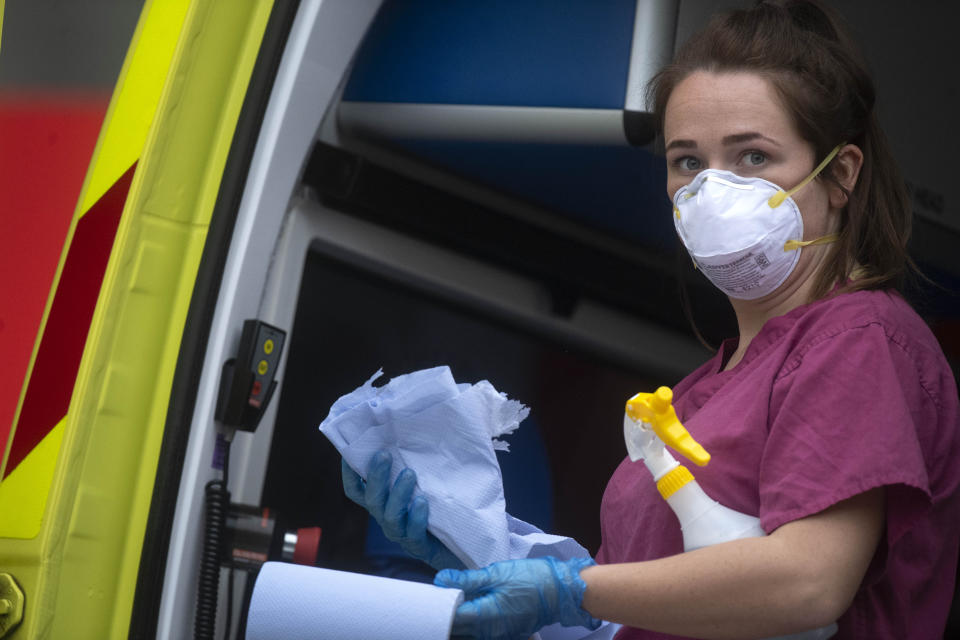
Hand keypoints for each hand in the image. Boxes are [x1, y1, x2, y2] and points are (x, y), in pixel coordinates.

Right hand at [341, 451, 463, 569]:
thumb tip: (410, 426)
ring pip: (390, 515)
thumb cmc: (438, 505)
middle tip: (383, 454)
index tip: (350, 450)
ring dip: (397, 493)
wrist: (460, 543)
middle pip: (372, 499)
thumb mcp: (422, 481)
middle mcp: (386, 517)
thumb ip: (412, 462)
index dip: (349, 472)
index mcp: (382, 502)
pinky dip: (416, 517)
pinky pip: (413, 533)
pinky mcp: (420, 547)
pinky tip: (423, 501)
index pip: (356, 489)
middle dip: (376, 476)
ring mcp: (401, 533)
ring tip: (409, 474)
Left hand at [434, 557, 600, 639]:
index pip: (451, 618)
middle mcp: (489, 633)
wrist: (561, 591)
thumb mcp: (496, 573)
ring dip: (459, 621)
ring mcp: (498, 636)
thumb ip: (467, 580)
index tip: (431, 595)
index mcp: (484, 616)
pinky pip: (481, 633)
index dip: (438, 607)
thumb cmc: (530, 579)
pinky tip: (472, 607)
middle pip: (457, 630)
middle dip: (445, 616)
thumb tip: (441, 580)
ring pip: (469, 633)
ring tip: (455, 600)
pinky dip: (472, 624)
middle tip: (439, 597)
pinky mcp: (506, 634)